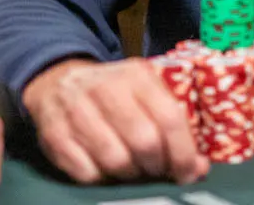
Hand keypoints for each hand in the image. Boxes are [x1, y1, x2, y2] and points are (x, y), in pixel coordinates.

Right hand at [21, 57, 207, 184]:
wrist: (59, 80)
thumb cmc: (113, 92)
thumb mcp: (144, 90)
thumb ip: (172, 123)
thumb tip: (198, 167)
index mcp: (137, 76)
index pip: (169, 117)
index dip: (183, 152)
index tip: (190, 172)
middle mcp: (106, 89)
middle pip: (144, 142)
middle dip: (156, 165)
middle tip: (157, 169)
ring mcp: (77, 111)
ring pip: (115, 160)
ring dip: (130, 174)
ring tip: (132, 168)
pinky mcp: (55, 134)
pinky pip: (86, 173)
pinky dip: (101, 178)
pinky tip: (105, 167)